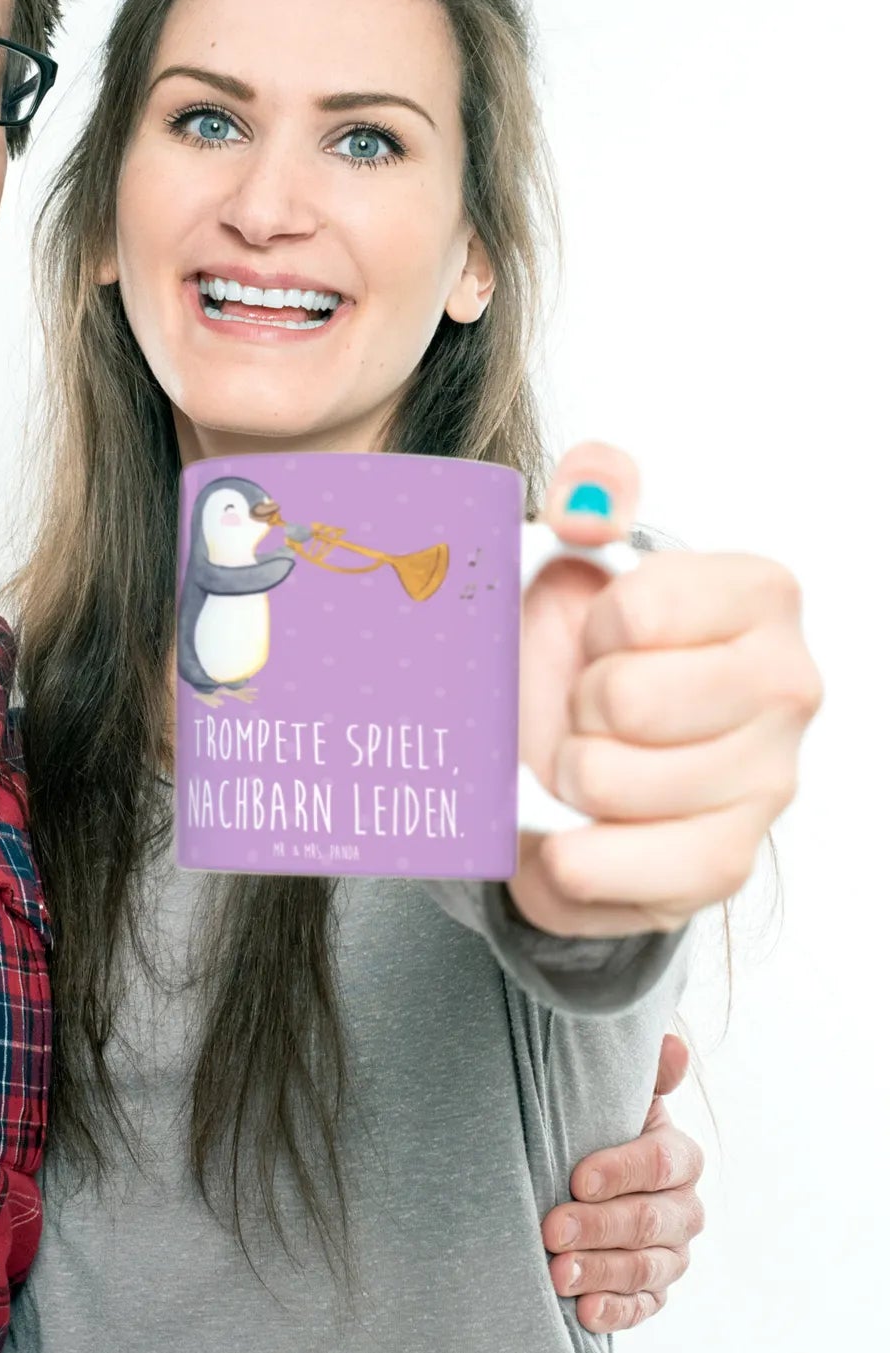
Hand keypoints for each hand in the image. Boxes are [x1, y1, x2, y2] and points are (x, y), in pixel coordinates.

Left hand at [510, 441, 821, 935]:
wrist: (569, 755)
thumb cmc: (580, 651)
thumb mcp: (572, 556)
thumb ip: (590, 496)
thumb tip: (593, 486)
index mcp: (759, 597)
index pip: (640, 611)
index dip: (592, 627)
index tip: (602, 635)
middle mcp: (787, 687)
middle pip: (626, 701)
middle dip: (576, 705)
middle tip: (589, 706)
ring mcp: (766, 781)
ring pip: (607, 782)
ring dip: (564, 774)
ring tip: (582, 759)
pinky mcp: (725, 863)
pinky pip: (619, 867)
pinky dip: (569, 854)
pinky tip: (573, 830)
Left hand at [543, 1034, 705, 1331]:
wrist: (580, 1176)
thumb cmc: (593, 1127)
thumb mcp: (611, 1097)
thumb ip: (642, 1075)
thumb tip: (671, 1045)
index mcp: (678, 1156)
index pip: (660, 1163)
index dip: (620, 1171)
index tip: (576, 1178)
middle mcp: (685, 1208)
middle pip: (651, 1221)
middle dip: (599, 1227)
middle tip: (551, 1230)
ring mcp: (672, 1254)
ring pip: (646, 1268)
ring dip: (600, 1272)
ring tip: (556, 1274)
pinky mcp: (655, 1291)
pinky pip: (644, 1307)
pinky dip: (615, 1311)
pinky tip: (584, 1312)